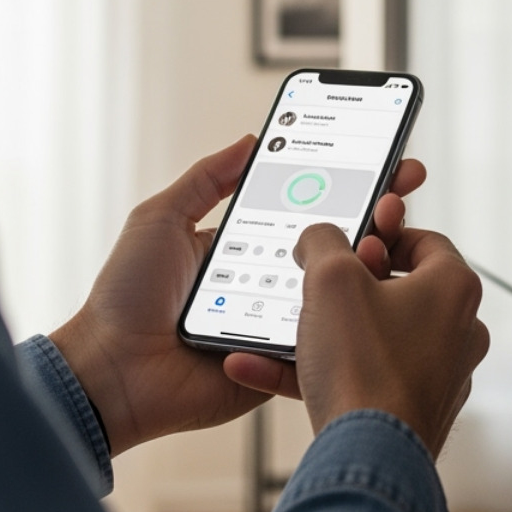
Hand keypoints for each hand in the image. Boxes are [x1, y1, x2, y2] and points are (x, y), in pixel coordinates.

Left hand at [51, 135, 427, 453]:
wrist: (112, 371)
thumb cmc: (125, 297)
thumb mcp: (160, 219)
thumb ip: (205, 180)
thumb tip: (251, 140)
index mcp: (249, 247)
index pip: (310, 209)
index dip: (351, 186)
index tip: (388, 163)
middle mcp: (272, 282)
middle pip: (337, 246)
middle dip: (377, 217)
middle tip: (399, 194)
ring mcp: (282, 323)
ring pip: (340, 291)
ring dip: (370, 262)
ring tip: (386, 236)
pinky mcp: (283, 362)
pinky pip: (324, 338)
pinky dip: (347, 316)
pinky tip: (367, 287)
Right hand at [292, 225, 489, 456]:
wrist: (368, 457)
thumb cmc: (364, 365)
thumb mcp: (331, 279)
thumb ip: (323, 242)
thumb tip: (319, 237)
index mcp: (455, 288)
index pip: (425, 242)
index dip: (384, 234)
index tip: (350, 241)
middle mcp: (458, 330)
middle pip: (398, 290)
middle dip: (346, 286)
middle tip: (314, 284)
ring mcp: (438, 374)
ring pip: (372, 337)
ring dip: (323, 329)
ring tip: (280, 326)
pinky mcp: (412, 410)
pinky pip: (361, 378)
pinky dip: (317, 370)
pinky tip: (261, 368)